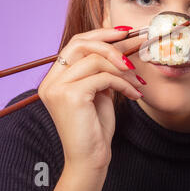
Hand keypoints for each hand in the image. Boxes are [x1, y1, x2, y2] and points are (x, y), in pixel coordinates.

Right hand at [38, 27, 144, 178]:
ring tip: (138, 80)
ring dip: (123, 68)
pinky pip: (104, 78)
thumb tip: (124, 43)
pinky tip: (134, 94)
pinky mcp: (69, 95)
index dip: (101, 34)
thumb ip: (103, 69)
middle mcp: (51, 80)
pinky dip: (124, 83)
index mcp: (55, 78)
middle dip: (111, 42)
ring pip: (95, 60)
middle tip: (136, 42)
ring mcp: (57, 87)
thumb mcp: (100, 91)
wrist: (90, 158)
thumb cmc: (96, 126)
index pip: (76, 43)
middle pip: (80, 43)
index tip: (126, 32)